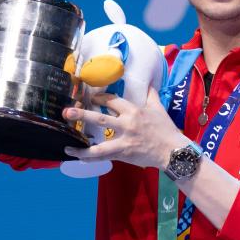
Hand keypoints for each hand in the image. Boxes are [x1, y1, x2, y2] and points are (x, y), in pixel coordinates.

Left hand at [63, 88, 189, 169]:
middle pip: (100, 118)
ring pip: (99, 145)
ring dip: (81, 146)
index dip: (100, 97)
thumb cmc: (165, 129)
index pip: (113, 101)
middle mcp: (126, 125)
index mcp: (134, 111)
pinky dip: (91, 158)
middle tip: (67, 112)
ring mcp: (124, 141)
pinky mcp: (124, 154)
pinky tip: (79, 158)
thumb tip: (150, 82)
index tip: (91, 97)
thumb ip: (151, 95)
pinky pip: (104, 157)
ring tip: (67, 145)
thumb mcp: (158, 109)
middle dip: (82, 114)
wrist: (173, 151)